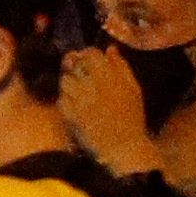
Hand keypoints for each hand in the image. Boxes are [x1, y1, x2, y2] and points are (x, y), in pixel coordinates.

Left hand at [58, 46, 163, 174]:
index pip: (90, 53)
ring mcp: (81, 101)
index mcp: (111, 77)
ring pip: (65, 81)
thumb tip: (110, 49)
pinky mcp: (72, 116)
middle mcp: (94, 86)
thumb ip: (121, 67)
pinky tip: (74, 107)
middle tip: (80, 76)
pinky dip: (66, 101)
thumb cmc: (131, 118)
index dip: (87, 54)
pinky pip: (62, 100)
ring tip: (77, 93)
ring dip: (69, 84)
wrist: (124, 148)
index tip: (88, 61)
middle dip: (75, 67)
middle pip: (74, 64)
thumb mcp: (133, 89)